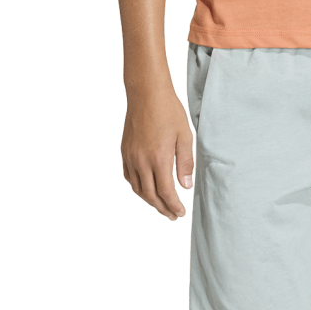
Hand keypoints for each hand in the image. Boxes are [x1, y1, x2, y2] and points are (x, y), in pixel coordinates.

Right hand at [121, 87, 194, 218]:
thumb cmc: (168, 111)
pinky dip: (138, 187)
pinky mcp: (125, 151)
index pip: (165, 192)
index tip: (180, 212)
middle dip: (162, 208)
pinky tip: (146, 189)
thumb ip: (185, 163)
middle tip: (172, 215)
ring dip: (149, 201)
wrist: (146, 94)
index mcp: (159, 158)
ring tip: (161, 205)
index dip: (173, 205)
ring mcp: (130, 157)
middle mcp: (142, 161)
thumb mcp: (184, 136)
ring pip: (138, 188)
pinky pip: (129, 177)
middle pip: (150, 195)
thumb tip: (185, 186)